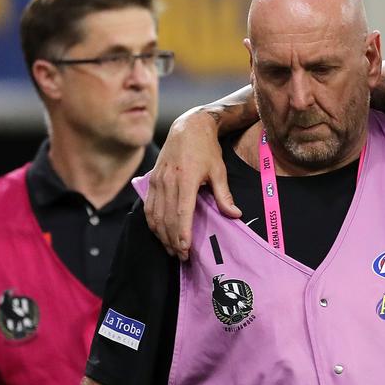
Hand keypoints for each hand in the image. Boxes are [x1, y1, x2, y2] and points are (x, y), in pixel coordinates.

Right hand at [144, 107, 239, 260]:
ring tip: (171, 249)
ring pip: (155, 214)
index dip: (182, 233)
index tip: (185, 249)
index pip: (181, 212)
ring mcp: (157, 181)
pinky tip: (159, 233)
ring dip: (162, 234)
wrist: (188, 128)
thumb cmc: (207, 150)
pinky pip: (149, 206)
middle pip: (167, 218)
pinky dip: (153, 223)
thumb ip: (224, 195)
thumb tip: (235, 215)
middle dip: (173, 240)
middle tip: (182, 257)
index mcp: (185, 179)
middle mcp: (168, 181)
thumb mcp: (219, 171)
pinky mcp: (152, 180)